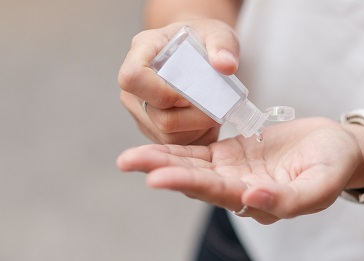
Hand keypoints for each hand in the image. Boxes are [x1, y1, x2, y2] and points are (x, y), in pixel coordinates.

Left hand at [117, 118, 363, 223]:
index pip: (217, 193)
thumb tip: (250, 199)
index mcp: (259, 202)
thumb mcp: (321, 185)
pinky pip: (203, 150)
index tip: (156, 177)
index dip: (187, 185)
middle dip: (162, 170)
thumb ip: (288, 199)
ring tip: (132, 155)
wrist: (339, 146)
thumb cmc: (334, 165)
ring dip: (164, 159)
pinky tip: (157, 142)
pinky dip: (180, 147)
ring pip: (194, 166)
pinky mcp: (234, 152)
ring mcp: (235, 170)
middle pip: (196, 180)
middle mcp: (241, 189)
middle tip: (128, 161)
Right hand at [118, 19, 239, 144]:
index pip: (133, 77)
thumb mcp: (218, 34)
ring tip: (213, 112)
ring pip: (166, 133)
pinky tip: (205, 121)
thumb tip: (226, 65)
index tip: (191, 94)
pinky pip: (173, 142)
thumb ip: (224, 45)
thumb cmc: (203, 40)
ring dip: (196, 128)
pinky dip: (194, 136)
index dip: (162, 93)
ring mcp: (139, 108)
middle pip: (155, 114)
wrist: (197, 53)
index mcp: (142, 52)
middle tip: (217, 108)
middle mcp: (134, 84)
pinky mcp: (150, 127)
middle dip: (193, 116)